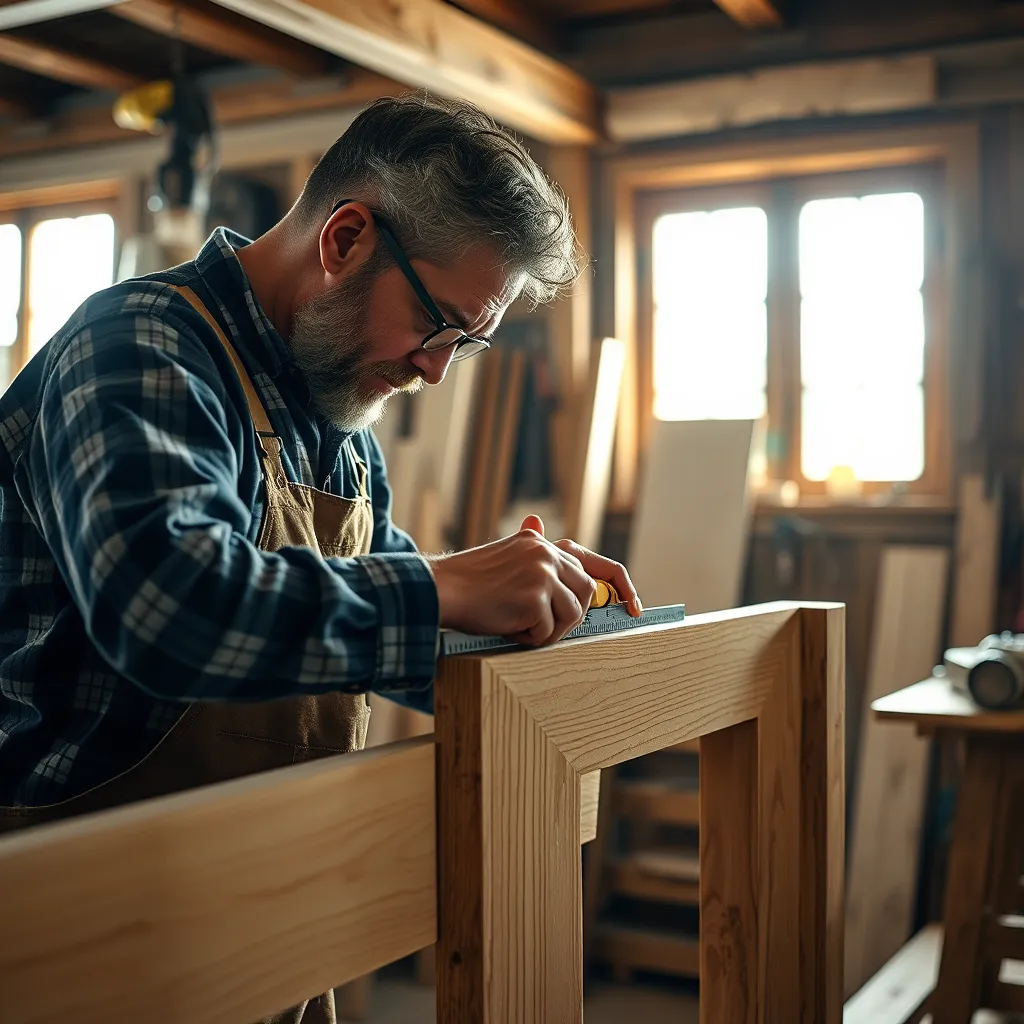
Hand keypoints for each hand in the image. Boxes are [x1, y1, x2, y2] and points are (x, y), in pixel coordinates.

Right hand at [425, 515, 641, 645]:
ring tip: (518, 624)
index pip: (594, 563)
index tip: (634, 606)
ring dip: (549, 628)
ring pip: (572, 614)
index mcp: (539, 542)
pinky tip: (507, 626)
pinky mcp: (535, 596)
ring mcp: (542, 572)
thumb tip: (537, 519)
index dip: (620, 586)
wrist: (440, 590)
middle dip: (571, 616)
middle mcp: (545, 551)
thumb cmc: (468, 581)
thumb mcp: (503, 554)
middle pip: (586, 593)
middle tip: (544, 625)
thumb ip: (529, 549)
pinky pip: (548, 631)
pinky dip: (529, 637)